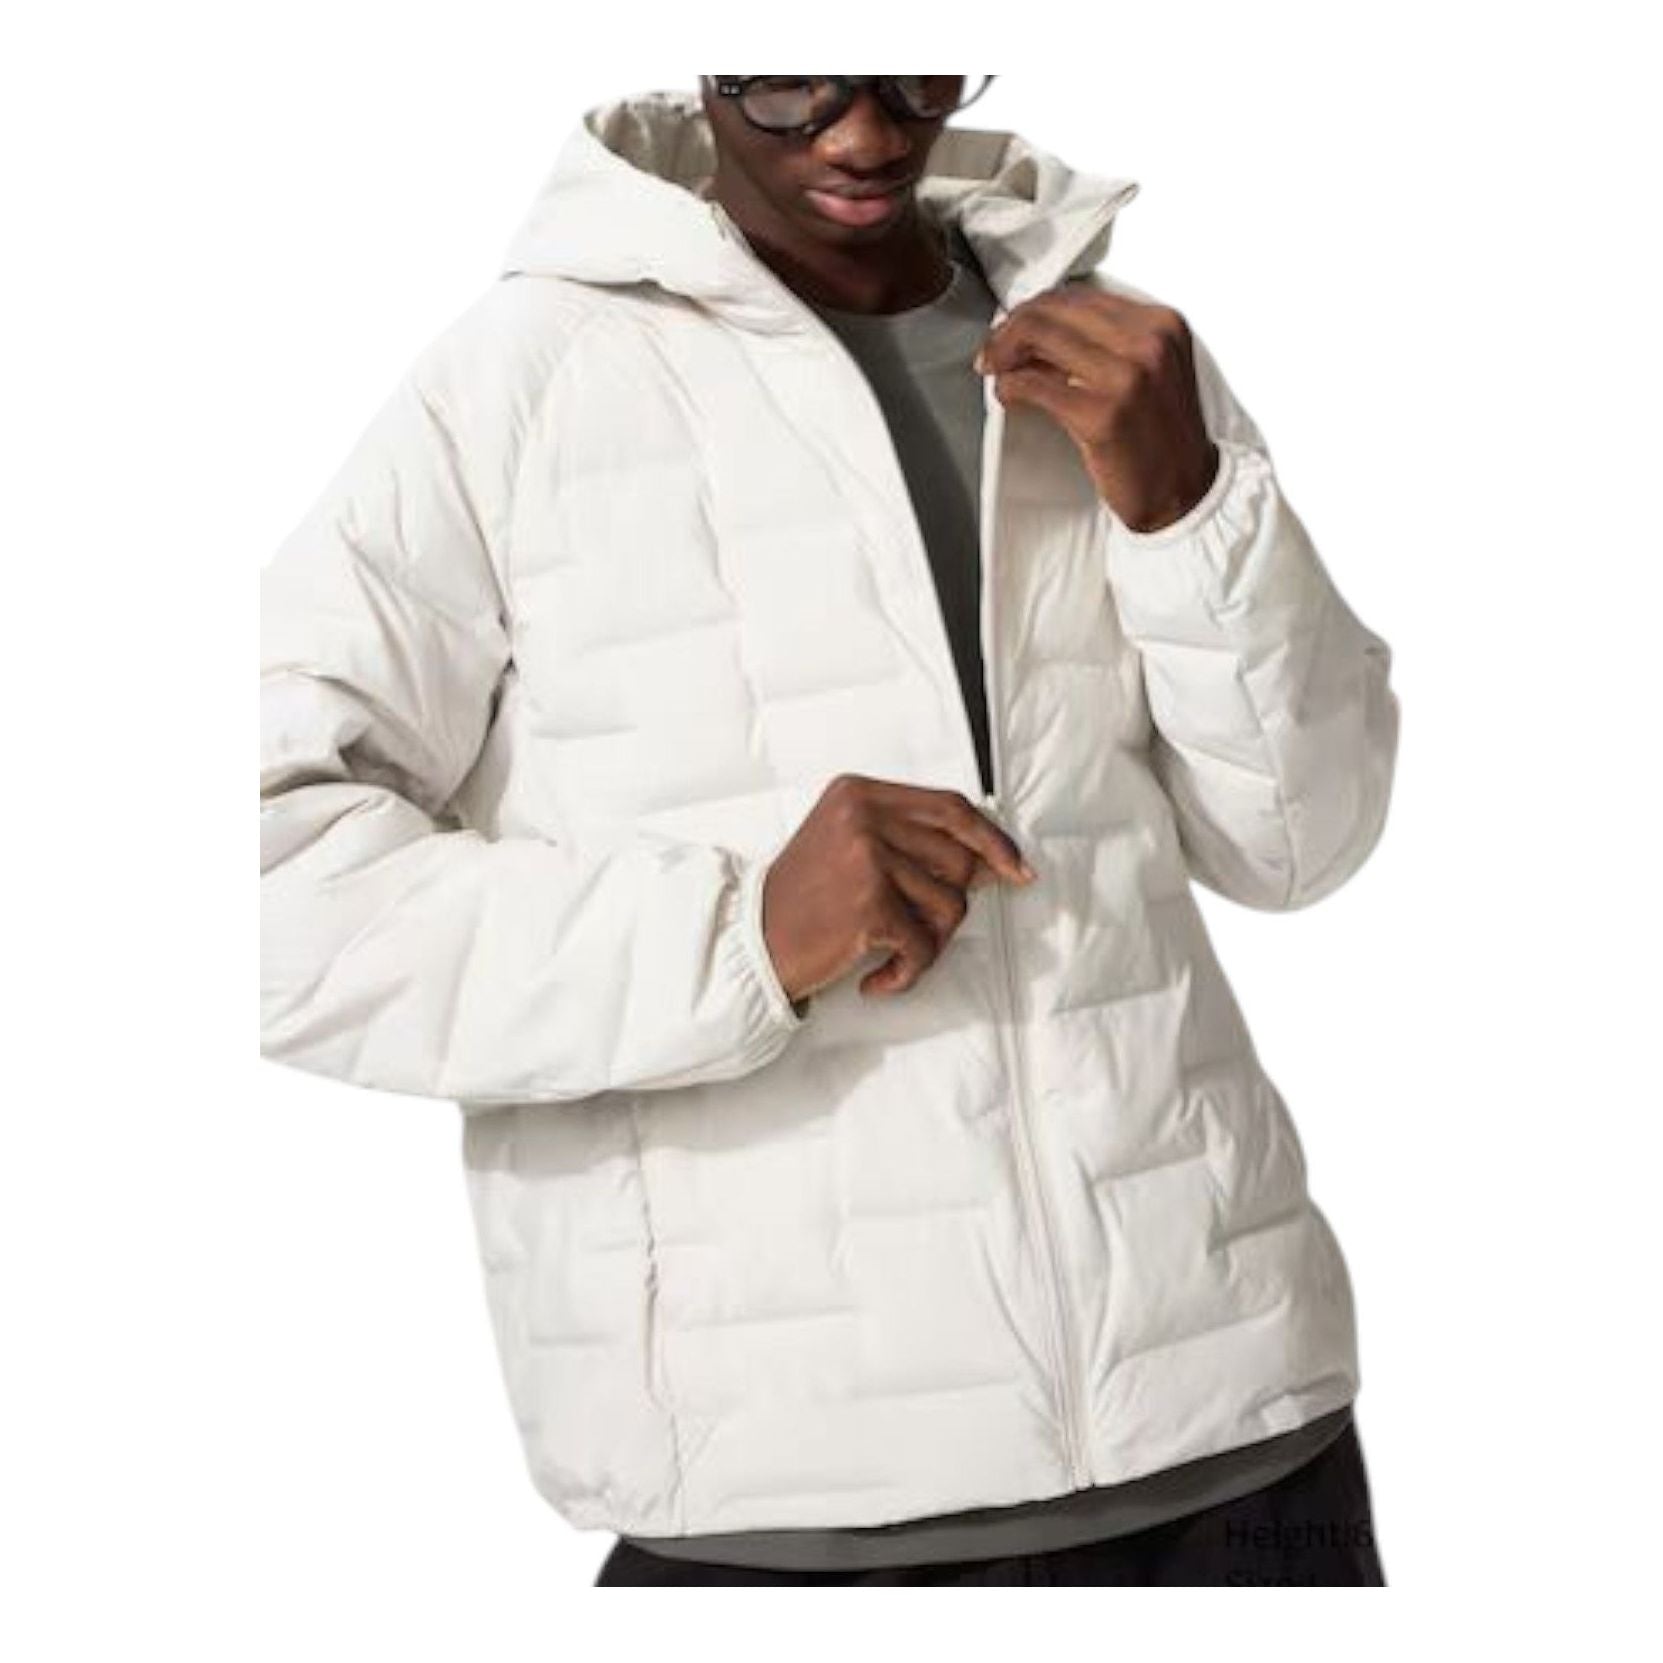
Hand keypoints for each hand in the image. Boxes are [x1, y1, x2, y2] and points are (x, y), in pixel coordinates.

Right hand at [762, 774, 1036, 1001]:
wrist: (751, 947)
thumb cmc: (805, 902)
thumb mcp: (849, 847)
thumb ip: (909, 842)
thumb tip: (992, 862)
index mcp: (859, 793)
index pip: (950, 807)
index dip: (991, 840)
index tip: (1017, 869)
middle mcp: (863, 817)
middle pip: (957, 860)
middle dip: (950, 904)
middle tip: (916, 930)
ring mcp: (866, 857)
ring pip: (950, 904)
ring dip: (929, 941)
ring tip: (891, 953)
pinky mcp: (869, 904)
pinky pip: (924, 945)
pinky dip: (908, 972)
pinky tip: (876, 979)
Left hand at [975, 287, 1220, 533]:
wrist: (1186, 493)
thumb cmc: (1163, 438)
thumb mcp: (1151, 371)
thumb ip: (1108, 343)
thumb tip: (1043, 330)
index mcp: (1161, 324)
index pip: (1081, 296)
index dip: (1037, 309)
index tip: (1015, 328)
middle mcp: (1147, 342)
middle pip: (1055, 309)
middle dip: (1013, 326)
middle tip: (994, 350)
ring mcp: (1126, 377)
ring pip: (1039, 336)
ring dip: (1004, 351)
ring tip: (995, 369)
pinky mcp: (1100, 416)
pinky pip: (1033, 384)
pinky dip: (1010, 386)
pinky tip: (1008, 396)